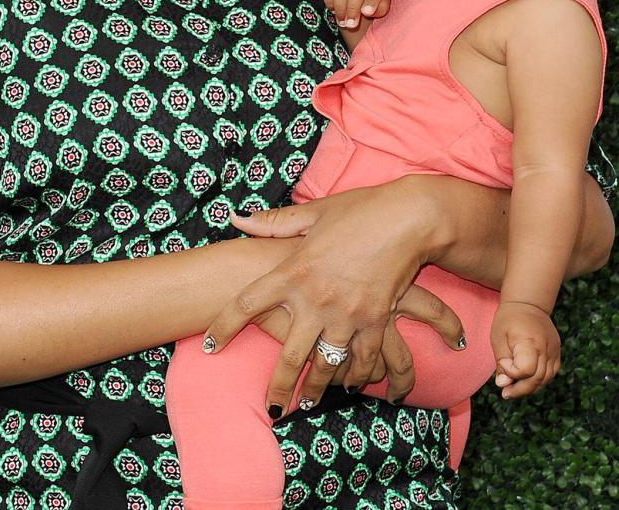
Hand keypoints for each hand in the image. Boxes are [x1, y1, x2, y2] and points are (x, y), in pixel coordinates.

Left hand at [204, 183, 463, 416]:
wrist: (407, 218)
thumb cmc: (358, 210)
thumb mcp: (313, 213)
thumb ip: (274, 223)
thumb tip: (236, 217)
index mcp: (294, 269)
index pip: (247, 302)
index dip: (224, 326)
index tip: (210, 345)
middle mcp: (316, 297)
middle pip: (289, 354)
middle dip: (277, 386)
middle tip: (270, 407)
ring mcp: (346, 313)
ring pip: (325, 365)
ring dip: (315, 389)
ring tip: (306, 403)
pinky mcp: (375, 320)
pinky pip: (361, 359)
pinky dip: (355, 376)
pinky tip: (350, 386)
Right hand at [321, 0, 391, 30]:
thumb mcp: (383, 0)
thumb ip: (381, 8)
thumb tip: (367, 12)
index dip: (372, 0)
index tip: (367, 13)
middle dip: (353, 8)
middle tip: (351, 24)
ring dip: (340, 8)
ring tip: (342, 22)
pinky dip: (330, 0)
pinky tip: (334, 10)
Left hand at [491, 300, 560, 398]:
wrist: (528, 303)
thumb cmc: (509, 319)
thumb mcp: (498, 338)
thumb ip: (501, 363)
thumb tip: (503, 385)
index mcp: (530, 342)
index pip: (526, 370)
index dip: (513, 372)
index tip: (503, 362)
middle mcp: (546, 349)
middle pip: (537, 379)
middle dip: (520, 390)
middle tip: (506, 393)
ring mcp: (554, 351)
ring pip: (545, 379)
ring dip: (530, 387)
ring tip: (514, 389)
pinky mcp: (557, 353)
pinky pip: (550, 373)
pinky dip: (539, 380)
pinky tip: (527, 380)